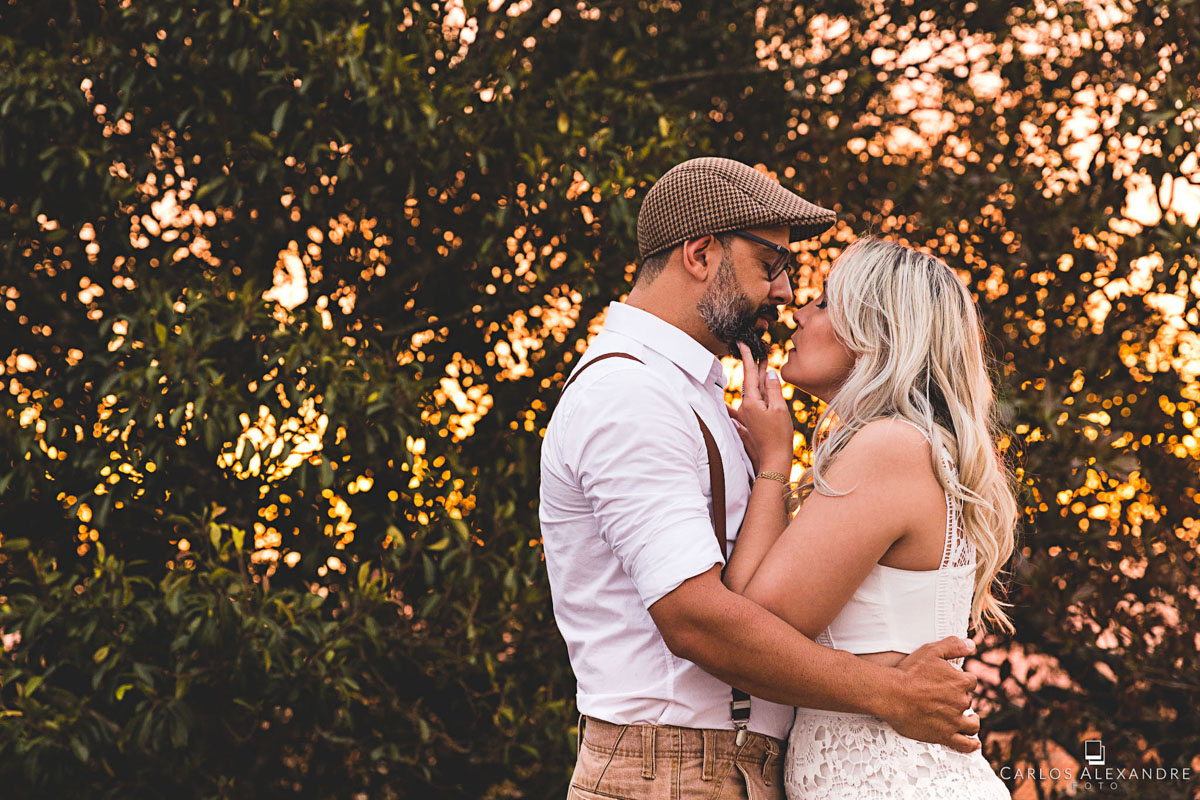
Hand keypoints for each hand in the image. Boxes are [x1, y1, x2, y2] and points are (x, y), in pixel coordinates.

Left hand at [727, 342, 793, 472]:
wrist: (773, 460)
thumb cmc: (779, 435)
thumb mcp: (779, 409)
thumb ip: (773, 389)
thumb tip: (768, 373)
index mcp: (751, 401)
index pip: (749, 374)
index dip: (747, 357)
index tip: (742, 343)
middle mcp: (745, 407)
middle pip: (751, 382)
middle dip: (755, 366)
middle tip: (759, 351)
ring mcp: (746, 415)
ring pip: (751, 392)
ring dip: (757, 380)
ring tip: (763, 367)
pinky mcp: (749, 423)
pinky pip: (749, 405)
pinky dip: (752, 395)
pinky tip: (747, 393)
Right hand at [882, 637, 981, 753]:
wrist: (892, 694)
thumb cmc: (909, 672)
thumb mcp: (931, 650)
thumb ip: (953, 645)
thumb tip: (971, 645)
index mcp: (960, 681)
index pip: (971, 681)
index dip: (962, 680)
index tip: (952, 681)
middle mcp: (961, 702)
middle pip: (968, 700)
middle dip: (960, 698)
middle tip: (947, 698)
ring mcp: (953, 720)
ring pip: (971, 723)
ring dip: (971, 720)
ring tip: (968, 719)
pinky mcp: (944, 735)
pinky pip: (964, 744)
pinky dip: (971, 745)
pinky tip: (973, 744)